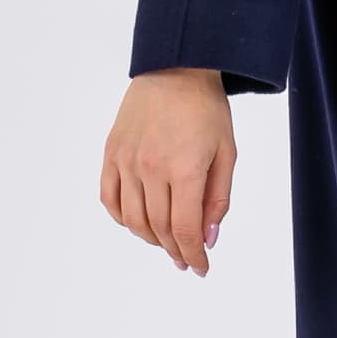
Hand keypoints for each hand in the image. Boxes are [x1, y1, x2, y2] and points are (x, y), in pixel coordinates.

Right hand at [101, 69, 235, 275]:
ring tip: (166, 242)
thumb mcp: (227, 153)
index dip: (193, 255)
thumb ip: (217, 198)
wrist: (176, 69)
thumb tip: (208, 237)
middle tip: (185, 259)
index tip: (200, 268)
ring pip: (133, 219)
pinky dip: (122, 218)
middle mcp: (151, 167)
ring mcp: (126, 161)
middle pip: (159, 228)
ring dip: (150, 239)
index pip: (185, 229)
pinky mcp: (111, 153)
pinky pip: (109, 198)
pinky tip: (137, 223)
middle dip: (175, 250)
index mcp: (185, 168)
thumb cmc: (206, 109)